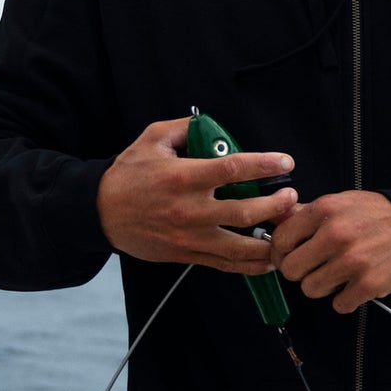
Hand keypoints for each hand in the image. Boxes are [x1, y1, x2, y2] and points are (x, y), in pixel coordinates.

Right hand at [96, 118, 297, 272]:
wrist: (100, 213)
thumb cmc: (127, 174)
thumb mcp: (151, 139)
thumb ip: (184, 128)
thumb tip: (212, 126)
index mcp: (183, 177)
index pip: (233, 169)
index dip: (264, 165)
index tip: (285, 162)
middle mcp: (189, 209)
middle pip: (244, 211)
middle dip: (275, 205)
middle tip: (291, 197)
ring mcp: (189, 236)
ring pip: (239, 245)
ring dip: (269, 240)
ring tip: (287, 230)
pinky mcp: (186, 254)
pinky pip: (225, 264)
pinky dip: (250, 265)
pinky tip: (268, 260)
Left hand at [270, 191, 390, 314]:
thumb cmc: (377, 215)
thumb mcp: (340, 202)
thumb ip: (306, 213)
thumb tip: (274, 222)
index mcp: (325, 210)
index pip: (281, 240)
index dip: (281, 252)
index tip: (290, 256)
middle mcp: (335, 235)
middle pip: (291, 270)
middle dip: (301, 271)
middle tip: (315, 267)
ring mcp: (352, 261)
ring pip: (311, 289)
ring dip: (323, 286)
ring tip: (339, 274)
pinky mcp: (368, 284)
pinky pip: (338, 304)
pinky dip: (346, 299)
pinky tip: (356, 284)